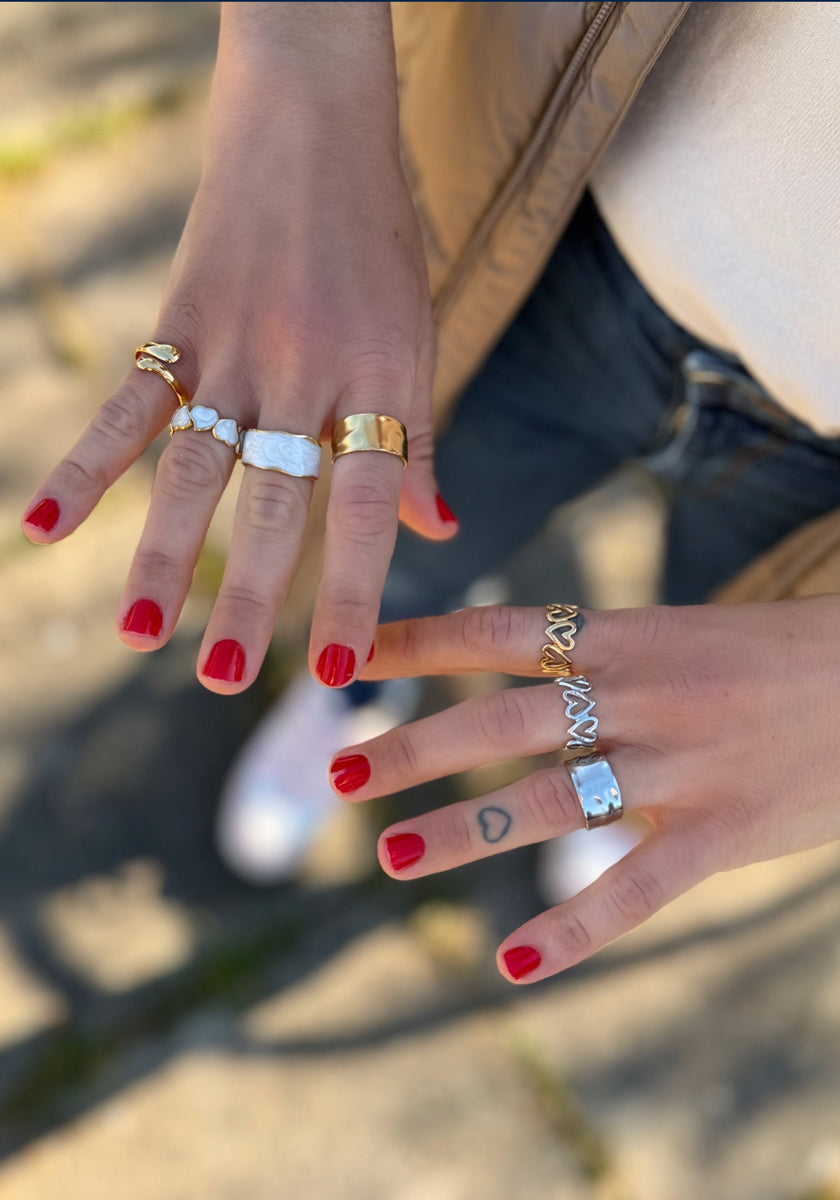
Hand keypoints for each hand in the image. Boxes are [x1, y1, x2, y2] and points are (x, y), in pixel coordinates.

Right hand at [20, 3, 453, 692]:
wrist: (317, 114)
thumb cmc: (379, 235)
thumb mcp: (417, 335)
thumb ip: (418, 439)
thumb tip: (442, 530)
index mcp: (380, 379)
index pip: (368, 505)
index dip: (351, 587)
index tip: (333, 667)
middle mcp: (308, 371)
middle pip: (276, 502)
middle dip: (250, 596)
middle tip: (223, 679)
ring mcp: (236, 345)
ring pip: (195, 468)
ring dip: (165, 556)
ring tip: (143, 638)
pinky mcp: (180, 319)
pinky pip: (129, 402)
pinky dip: (83, 463)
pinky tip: (44, 526)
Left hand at [329, 598, 839, 981]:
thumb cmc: (764, 659)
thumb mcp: (672, 638)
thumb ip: (595, 663)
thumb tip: (510, 685)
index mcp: (621, 639)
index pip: (494, 633)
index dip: (413, 646)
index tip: (345, 663)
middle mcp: (634, 697)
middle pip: (500, 722)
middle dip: (413, 748)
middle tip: (335, 773)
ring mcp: (676, 766)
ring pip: (549, 804)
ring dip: (462, 833)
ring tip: (391, 858)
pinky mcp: (720, 833)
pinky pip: (634, 889)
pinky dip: (572, 930)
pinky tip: (514, 963)